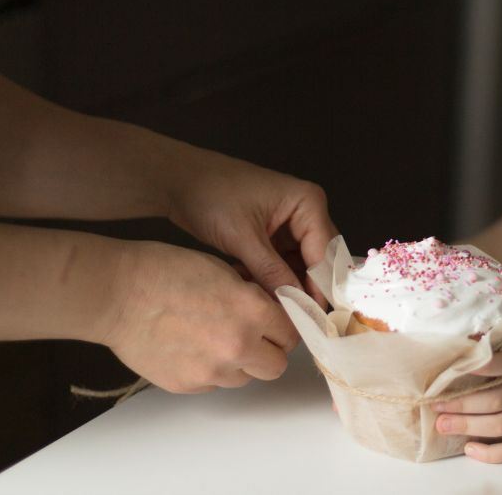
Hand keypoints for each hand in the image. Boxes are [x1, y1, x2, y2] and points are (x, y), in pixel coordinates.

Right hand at [101, 242, 299, 392]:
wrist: (117, 294)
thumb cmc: (164, 271)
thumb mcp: (223, 270)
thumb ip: (253, 297)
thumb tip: (269, 311)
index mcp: (252, 312)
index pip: (290, 334)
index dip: (283, 327)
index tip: (274, 324)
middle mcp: (238, 346)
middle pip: (276, 366)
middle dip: (268, 350)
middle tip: (253, 336)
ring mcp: (212, 371)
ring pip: (245, 378)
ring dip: (240, 362)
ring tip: (214, 338)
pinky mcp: (187, 385)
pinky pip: (214, 383)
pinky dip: (211, 370)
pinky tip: (192, 347)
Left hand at [166, 152, 336, 306]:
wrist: (178, 180)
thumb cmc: (211, 197)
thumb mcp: (242, 237)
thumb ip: (271, 272)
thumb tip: (295, 307)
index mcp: (308, 203)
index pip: (324, 254)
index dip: (319, 289)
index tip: (312, 321)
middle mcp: (307, 213)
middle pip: (318, 260)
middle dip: (305, 290)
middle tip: (296, 323)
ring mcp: (291, 225)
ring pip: (301, 267)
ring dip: (287, 287)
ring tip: (273, 312)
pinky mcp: (275, 236)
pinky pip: (283, 264)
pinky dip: (273, 280)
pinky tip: (258, 296)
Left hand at [431, 343, 501, 462]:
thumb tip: (472, 344)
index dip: (478, 365)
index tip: (453, 366)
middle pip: (493, 399)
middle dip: (461, 404)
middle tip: (435, 406)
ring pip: (499, 425)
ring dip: (468, 426)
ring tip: (443, 426)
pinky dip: (492, 453)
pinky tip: (472, 449)